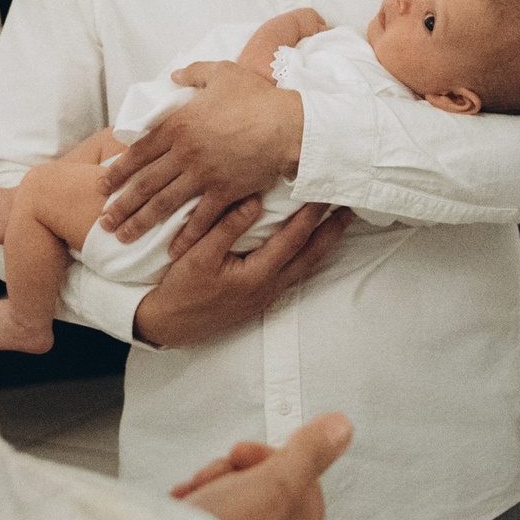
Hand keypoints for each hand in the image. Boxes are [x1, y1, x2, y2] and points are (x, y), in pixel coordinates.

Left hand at [97, 62, 304, 243]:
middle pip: (144, 183)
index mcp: (178, 125)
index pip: (139, 152)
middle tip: (103, 222)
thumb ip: (193, 74)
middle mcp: (184, 153)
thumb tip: (174, 75)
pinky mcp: (225, 192)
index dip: (118, 171)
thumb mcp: (221, 73)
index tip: (102, 186)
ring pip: (164, 204)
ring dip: (141, 222)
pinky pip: (201, 219)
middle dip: (121, 205)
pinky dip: (186, 236)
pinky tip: (172, 251)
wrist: (288, 124)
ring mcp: (203, 175)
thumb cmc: (257, 96)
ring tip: (123, 237)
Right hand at [131, 200, 352, 349]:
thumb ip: (228, 226)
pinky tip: (307, 249)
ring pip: (304, 267)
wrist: (169, 325)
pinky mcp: (260, 300)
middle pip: (311, 256)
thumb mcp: (199, 254)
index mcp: (258, 274)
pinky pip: (292, 275)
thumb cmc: (181, 289)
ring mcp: (266, 297)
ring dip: (322, 245)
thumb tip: (255, 200)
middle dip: (332, 232)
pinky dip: (306, 257)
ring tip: (336, 226)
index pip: (295, 239)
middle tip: (350, 209)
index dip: (313, 214)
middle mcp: (269, 287)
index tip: (327, 193)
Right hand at [179, 413, 351, 519]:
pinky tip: (182, 510)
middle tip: (218, 476)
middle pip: (264, 492)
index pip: (303, 484)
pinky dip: (191, 511)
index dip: (273, 459)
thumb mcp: (276, 483)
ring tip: (196, 495)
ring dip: (209, 488)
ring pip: (231, 504)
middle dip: (234, 474)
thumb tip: (340, 428)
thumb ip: (309, 453)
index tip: (245, 453)